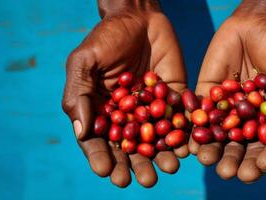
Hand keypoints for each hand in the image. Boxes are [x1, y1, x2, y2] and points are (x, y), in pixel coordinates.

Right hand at [62, 1, 187, 187]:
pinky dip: (184, 135)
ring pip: (156, 139)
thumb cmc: (105, 38)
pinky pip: (179, 120)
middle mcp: (126, 116)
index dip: (101, 157)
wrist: (139, 17)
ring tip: (169, 168)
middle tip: (144, 180)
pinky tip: (187, 148)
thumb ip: (78, 94)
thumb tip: (81, 133)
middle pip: (130, 148)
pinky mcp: (172, 99)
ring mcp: (150, 109)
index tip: (106, 172)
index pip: (98, 141)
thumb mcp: (84, 61)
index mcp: (100, 111)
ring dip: (162, 156)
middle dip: (137, 165)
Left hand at [189, 0, 265, 182]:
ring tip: (209, 161)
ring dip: (215, 152)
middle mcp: (252, 121)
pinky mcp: (209, 98)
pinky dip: (196, 130)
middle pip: (245, 148)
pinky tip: (192, 142)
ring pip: (221, 137)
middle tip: (232, 173)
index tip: (263, 166)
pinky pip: (201, 116)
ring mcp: (229, 111)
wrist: (258, 22)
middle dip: (239, 162)